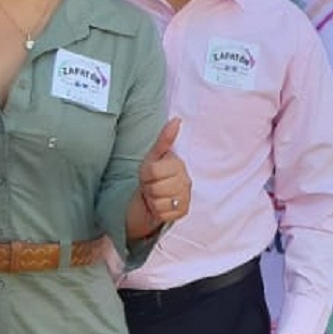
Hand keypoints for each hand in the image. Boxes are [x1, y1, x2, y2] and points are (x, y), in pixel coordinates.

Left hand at [131, 118, 189, 240]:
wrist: (152, 199)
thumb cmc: (152, 176)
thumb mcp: (153, 157)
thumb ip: (164, 139)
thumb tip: (176, 120)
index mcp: (178, 164)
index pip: (153, 171)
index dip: (146, 175)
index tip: (149, 175)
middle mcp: (186, 180)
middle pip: (156, 188)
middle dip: (149, 188)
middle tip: (152, 186)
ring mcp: (186, 197)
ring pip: (160, 202)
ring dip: (153, 200)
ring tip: (156, 196)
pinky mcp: (184, 212)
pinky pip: (164, 214)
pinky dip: (158, 211)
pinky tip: (161, 206)